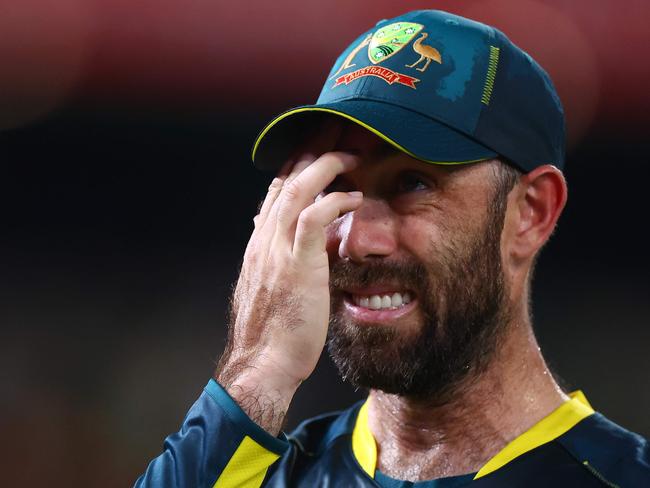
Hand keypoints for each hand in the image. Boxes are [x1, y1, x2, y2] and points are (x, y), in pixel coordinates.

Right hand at [215, 122, 362, 433]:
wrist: (261, 363)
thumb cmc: (272, 331)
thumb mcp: (270, 288)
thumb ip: (277, 260)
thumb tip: (286, 245)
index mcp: (260, 243)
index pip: (276, 191)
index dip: (297, 165)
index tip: (318, 148)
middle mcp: (264, 239)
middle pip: (285, 179)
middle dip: (311, 150)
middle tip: (336, 130)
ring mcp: (277, 250)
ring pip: (297, 189)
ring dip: (326, 166)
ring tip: (351, 153)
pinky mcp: (296, 264)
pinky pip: (314, 218)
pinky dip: (334, 201)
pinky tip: (354, 195)